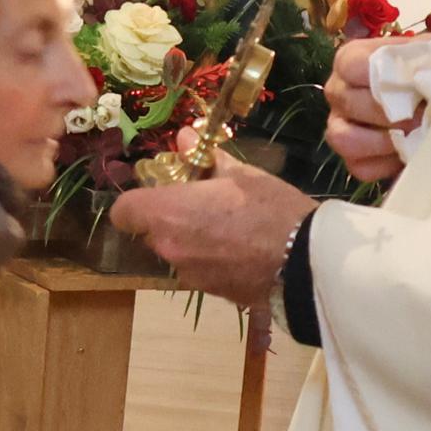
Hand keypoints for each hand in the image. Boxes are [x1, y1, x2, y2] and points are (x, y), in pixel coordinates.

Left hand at [109, 158, 313, 305]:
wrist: (306, 262)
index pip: (124, 212)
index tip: (160, 190)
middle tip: (201, 202)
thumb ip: (205, 159)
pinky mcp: (210, 293)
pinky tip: (240, 248)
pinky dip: (210, 258)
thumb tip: (185, 137)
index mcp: (168, 214)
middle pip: (152, 232)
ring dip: (191, 239)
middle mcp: (169, 248)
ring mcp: (189, 275)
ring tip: (228, 226)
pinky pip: (198, 270)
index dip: (136, 202)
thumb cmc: (270, 209)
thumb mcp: (240, 174)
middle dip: (170, 218)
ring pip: (176, 252)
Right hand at [323, 34, 412, 184]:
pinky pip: (360, 167)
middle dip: (392, 114)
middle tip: (423, 117)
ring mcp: (339, 126)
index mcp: (351, 60)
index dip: (384, 78)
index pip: (351, 65)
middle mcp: (338, 92)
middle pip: (350, 104)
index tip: (415, 86)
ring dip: (384, 141)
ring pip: (343, 139)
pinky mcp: (352, 158)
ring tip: (414, 137)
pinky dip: (388, 165)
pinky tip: (409, 152)